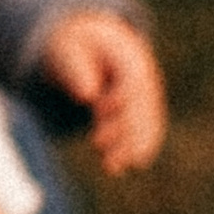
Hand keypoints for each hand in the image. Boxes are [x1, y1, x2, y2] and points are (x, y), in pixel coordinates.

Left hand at [35, 9, 167, 172]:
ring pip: (146, 121)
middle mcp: (143, 75)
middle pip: (141, 104)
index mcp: (127, 55)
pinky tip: (128, 164)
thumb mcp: (66, 49)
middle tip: (98, 145)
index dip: (118, 97)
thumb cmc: (74, 47)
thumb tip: (87, 95)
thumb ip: (75, 68)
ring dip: (132, 144)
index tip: (97, 108)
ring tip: (113, 167)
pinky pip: (145, 129)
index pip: (132, 79)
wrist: (90, 45)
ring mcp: (146, 93)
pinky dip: (138, 146)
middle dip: (124, 127)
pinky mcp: (140, 110)